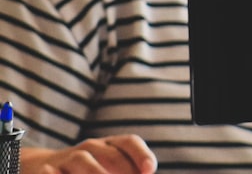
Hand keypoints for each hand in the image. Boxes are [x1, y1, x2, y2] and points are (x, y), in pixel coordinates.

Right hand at [21, 137, 156, 173]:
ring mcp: (67, 158)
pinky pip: (52, 172)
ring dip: (97, 173)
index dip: (141, 154)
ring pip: (83, 160)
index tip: (149, 170)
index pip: (129, 142)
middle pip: (110, 154)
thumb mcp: (106, 168)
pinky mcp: (45, 170)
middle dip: (123, 169)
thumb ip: (125, 171)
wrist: (40, 167)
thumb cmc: (86, 171)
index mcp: (109, 145)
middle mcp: (90, 148)